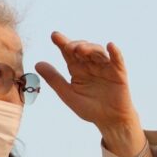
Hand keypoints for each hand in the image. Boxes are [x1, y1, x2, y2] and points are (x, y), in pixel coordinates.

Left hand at [36, 32, 150, 156]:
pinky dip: (115, 52)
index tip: (54, 35)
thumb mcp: (68, 94)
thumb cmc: (89, 108)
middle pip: (83, 49)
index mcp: (77, 69)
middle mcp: (90, 65)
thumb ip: (54, 79)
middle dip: (75, 46)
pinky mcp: (119, 73)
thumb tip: (37, 64)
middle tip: (68, 47)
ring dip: (90, 48)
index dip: (62, 43)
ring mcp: (105, 67)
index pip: (68, 53)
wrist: (109, 120)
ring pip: (97, 52)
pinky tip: (110, 46)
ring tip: (80, 49)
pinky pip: (117, 60)